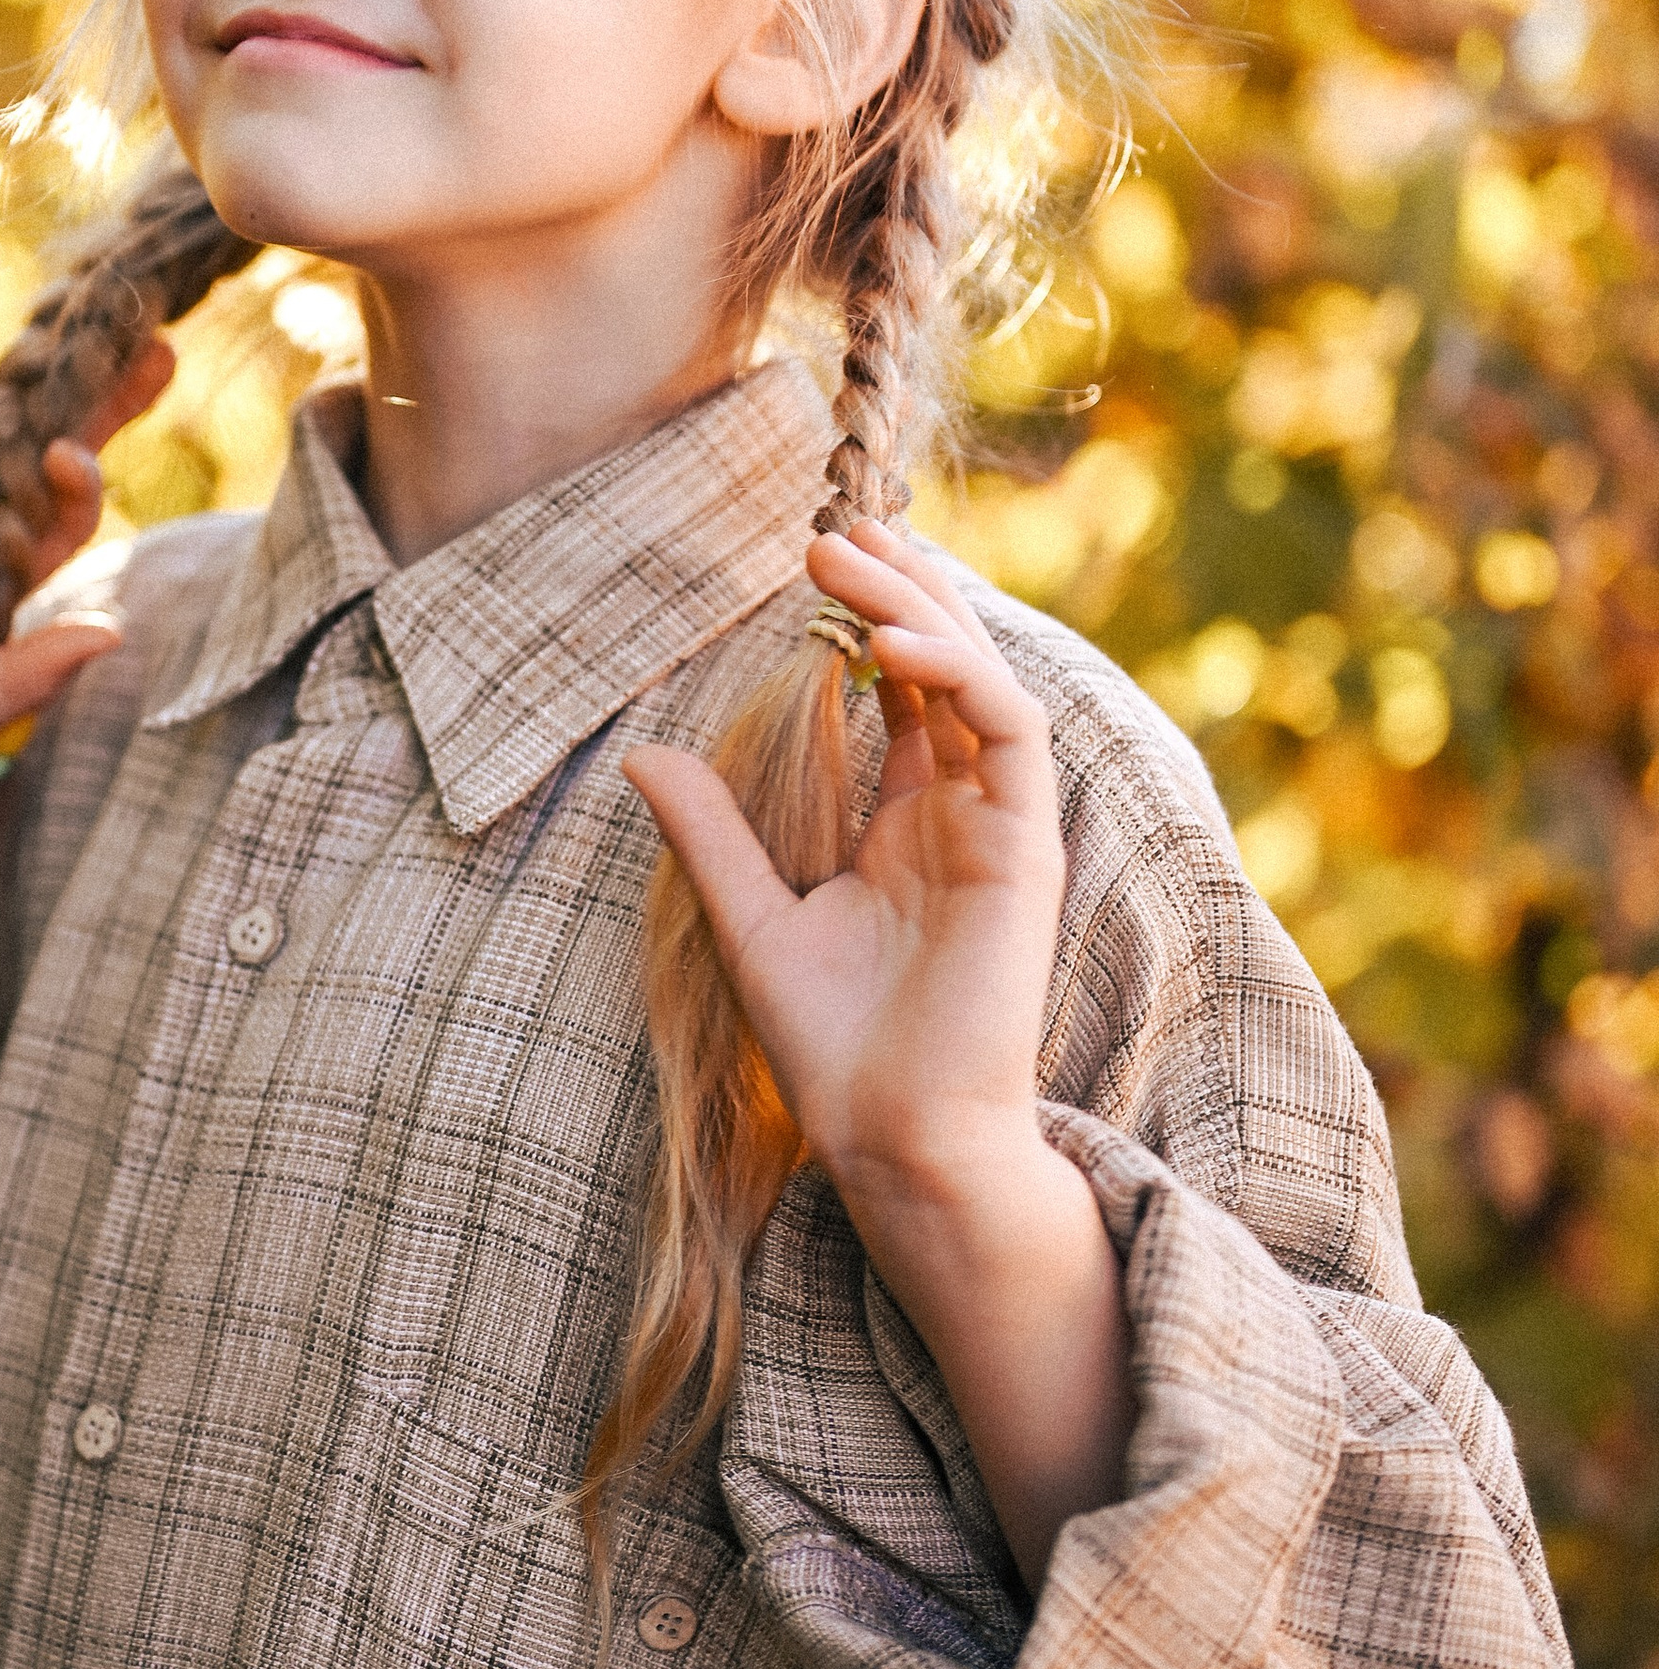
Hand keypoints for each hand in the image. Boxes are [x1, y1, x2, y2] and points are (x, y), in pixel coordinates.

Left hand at [624, 522, 1062, 1200]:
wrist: (893, 1137)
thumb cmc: (834, 1051)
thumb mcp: (750, 918)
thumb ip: (711, 833)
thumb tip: (643, 752)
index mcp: (911, 828)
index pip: (909, 696)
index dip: (872, 621)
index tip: (815, 567)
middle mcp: (964, 817)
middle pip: (950, 670)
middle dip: (902, 591)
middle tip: (836, 530)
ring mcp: (1001, 829)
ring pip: (986, 682)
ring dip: (926, 612)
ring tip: (855, 558)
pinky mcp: (1026, 850)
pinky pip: (1011, 734)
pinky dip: (961, 678)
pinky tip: (893, 645)